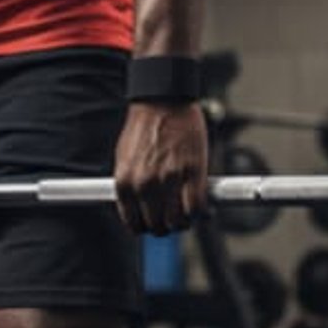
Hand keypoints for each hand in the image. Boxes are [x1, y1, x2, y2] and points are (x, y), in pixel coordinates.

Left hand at [112, 101, 208, 235]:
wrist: (162, 101)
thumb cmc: (144, 127)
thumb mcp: (125, 158)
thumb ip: (131, 185)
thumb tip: (136, 208)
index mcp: (124, 183)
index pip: (134, 224)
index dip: (146, 226)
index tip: (154, 223)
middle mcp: (144, 185)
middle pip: (158, 226)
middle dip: (167, 225)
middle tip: (174, 216)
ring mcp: (168, 180)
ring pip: (179, 221)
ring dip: (185, 221)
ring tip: (188, 211)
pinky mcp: (192, 172)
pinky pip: (197, 208)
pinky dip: (202, 212)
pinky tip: (203, 208)